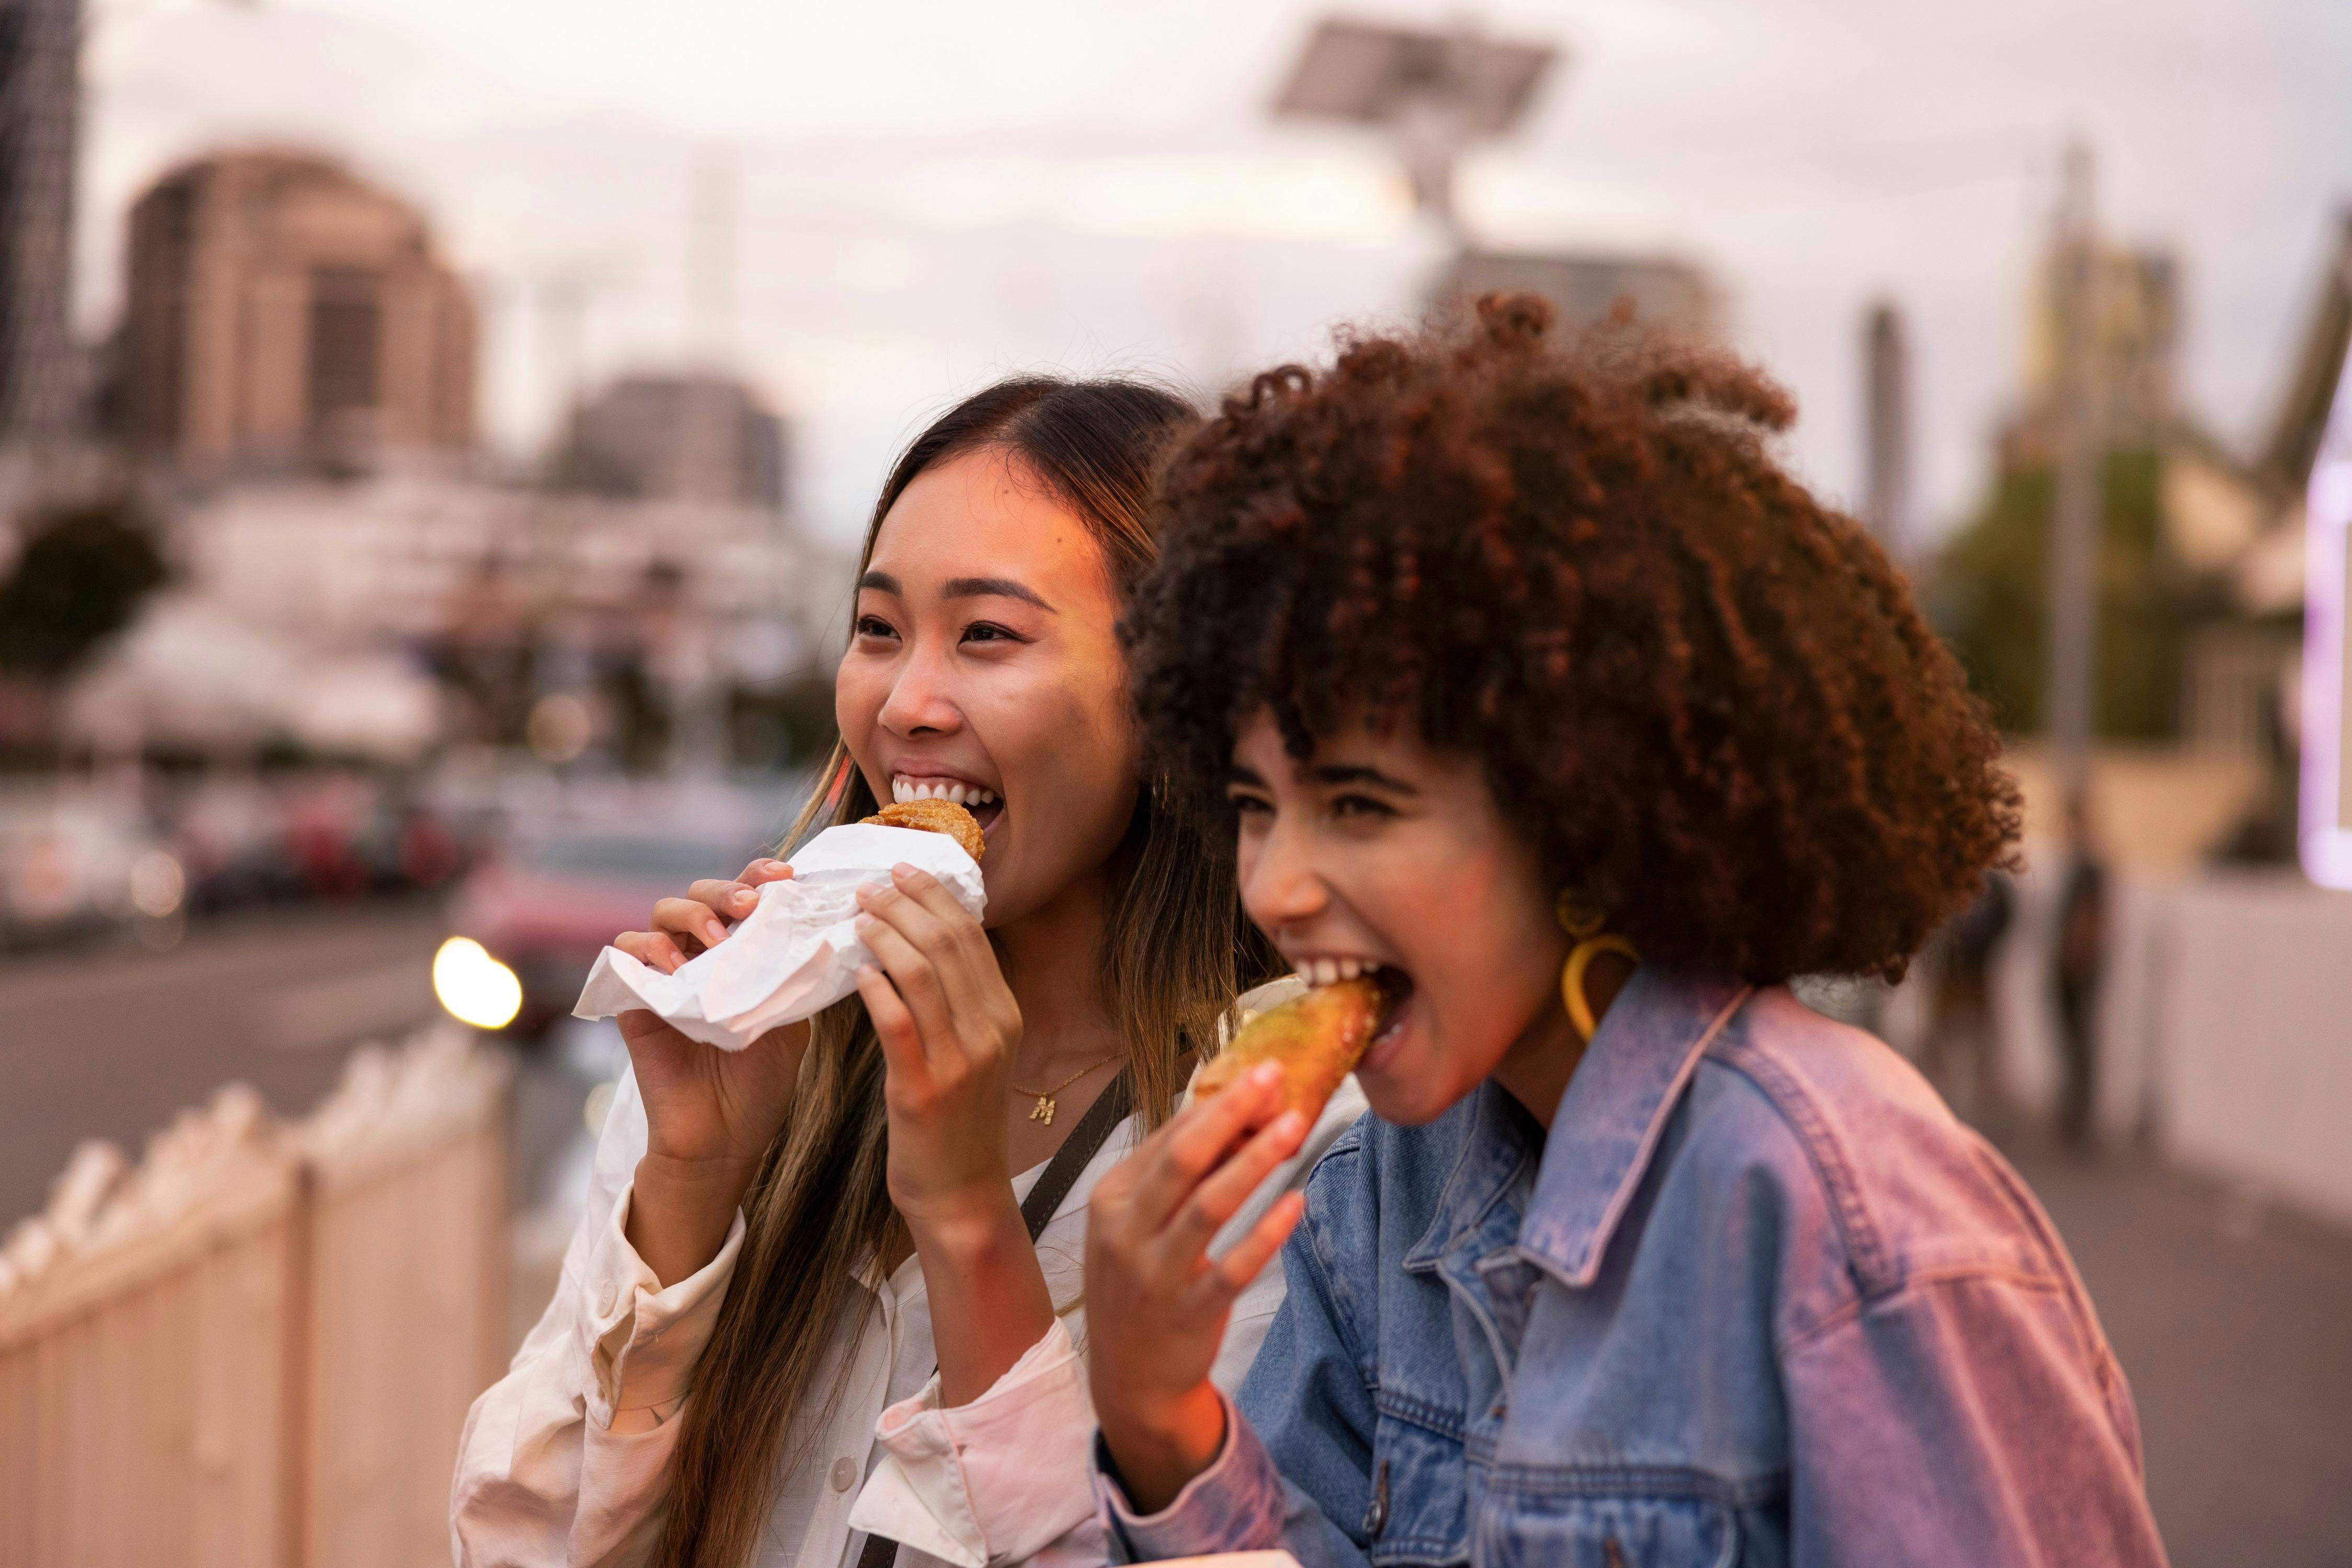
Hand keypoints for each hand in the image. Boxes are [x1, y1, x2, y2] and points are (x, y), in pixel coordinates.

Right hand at [612, 857, 809, 1284]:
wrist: (723, 1139)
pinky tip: (677, 964)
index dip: (761, 876)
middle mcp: (701, 956)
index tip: (787, 875)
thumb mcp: (791, 1021)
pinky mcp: (634, 998)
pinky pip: (625, 952)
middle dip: (726, 888)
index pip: (746, 896)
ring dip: (691, 914)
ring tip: (718, 938)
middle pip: (701, 892)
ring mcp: (665, 974)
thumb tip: (828, 933)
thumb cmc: (759, 1083)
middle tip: (749, 904)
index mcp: (742, 954)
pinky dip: (649, 947)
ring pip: (662, 911)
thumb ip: (797, 977)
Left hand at [852, 864, 1024, 1237]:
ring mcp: (960, 1060)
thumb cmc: (958, 1122)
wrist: (961, 1194)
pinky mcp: (923, 1088)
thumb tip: (921, 946)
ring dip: (885, 934)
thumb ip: (958, 1004)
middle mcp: (990, 1031)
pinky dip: (875, 986)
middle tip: (870, 884)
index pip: (972, 937)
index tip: (903, 871)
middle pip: (948, 943)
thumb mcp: (975, 1054)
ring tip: (857, 915)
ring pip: (921, 972)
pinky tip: (855, 970)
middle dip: (907, 903)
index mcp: (1005, 1017)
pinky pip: (896, 1021)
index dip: (935, 896)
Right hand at [1085, 1064, 1309, 1512]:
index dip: (1218, 1104)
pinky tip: (1296, 1202)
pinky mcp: (1189, 1311)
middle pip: (1184, 1159)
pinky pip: (1233, 1267)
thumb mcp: (1139, 1224)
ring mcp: (1155, 1273)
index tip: (1263, 1074)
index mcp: (1111, 1199)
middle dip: (1231, 1113)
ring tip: (1295, 1126)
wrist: (1130, 1377)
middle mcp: (1126, 1231)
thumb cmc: (1140, 1283)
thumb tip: (1229, 1113)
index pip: (1168, 1138)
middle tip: (1275, 1077)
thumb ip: (1175, 1175)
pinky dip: (1266, 1233)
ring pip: (1210, 1206)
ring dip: (1255, 1161)